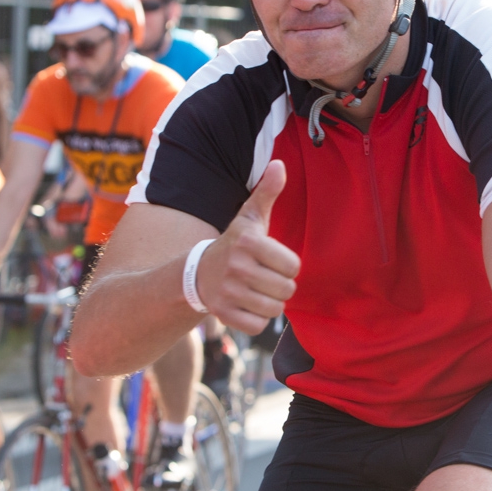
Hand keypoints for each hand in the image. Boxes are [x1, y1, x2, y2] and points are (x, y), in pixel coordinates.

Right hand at [194, 161, 299, 334]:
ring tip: (258, 291)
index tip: (273, 260)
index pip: (293, 266)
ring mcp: (228, 292)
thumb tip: (279, 164)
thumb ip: (267, 192)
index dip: (288, 266)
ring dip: (271, 303)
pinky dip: (257, 319)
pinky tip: (248, 305)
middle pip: (286, 290)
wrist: (198, 272)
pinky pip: (258, 326)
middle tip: (266, 278)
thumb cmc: (235, 243)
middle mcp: (236, 267)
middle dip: (281, 286)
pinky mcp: (223, 314)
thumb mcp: (250, 217)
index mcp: (248, 242)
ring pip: (274, 310)